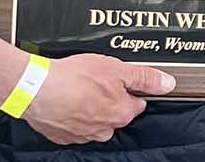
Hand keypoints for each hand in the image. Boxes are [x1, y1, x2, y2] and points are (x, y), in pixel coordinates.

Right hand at [20, 53, 174, 143]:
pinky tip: (65, 98)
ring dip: (89, 107)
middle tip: (95, 81)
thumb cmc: (75, 77)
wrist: (37, 88)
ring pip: (94, 121)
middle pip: (115, 113)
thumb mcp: (117, 69)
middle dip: (109, 99)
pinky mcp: (62, 135)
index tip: (121, 81)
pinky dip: (71, 113)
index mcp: (121, 113)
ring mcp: (82, 135)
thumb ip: (144, 78)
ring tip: (78, 88)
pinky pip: (72, 125)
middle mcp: (104, 128)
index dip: (130, 89)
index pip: (137, 104)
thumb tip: (167, 84)